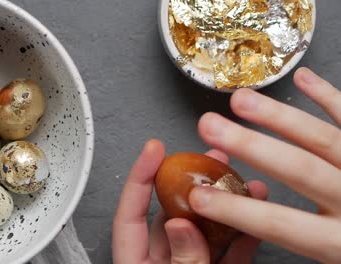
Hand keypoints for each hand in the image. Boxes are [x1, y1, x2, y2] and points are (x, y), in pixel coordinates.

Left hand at [112, 140, 267, 263]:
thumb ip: (181, 258)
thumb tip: (180, 223)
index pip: (130, 212)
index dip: (140, 177)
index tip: (153, 149)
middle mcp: (160, 263)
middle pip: (174, 214)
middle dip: (195, 184)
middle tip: (213, 158)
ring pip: (205, 231)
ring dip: (226, 208)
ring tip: (246, 186)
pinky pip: (226, 255)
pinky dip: (241, 239)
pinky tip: (254, 221)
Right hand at [190, 67, 340, 263]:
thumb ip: (312, 247)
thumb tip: (260, 241)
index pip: (282, 225)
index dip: (238, 210)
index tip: (200, 196)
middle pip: (301, 169)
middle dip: (251, 145)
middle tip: (211, 125)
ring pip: (326, 139)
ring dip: (281, 116)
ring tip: (242, 100)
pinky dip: (330, 98)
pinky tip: (305, 80)